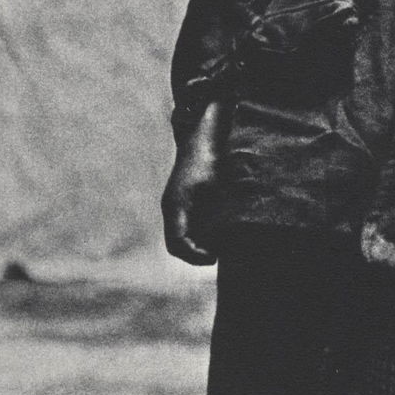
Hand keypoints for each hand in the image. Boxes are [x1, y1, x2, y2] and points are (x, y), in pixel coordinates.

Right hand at [162, 101, 227, 263]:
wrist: (203, 136)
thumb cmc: (209, 160)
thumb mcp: (215, 189)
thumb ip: (217, 216)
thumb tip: (221, 241)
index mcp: (175, 207)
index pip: (177, 243)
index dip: (194, 256)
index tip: (213, 258)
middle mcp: (173, 208)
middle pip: (176, 243)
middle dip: (195, 254)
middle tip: (217, 256)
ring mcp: (177, 204)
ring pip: (180, 235)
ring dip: (197, 245)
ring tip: (219, 248)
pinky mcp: (184, 200)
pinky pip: (187, 225)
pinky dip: (200, 233)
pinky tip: (218, 232)